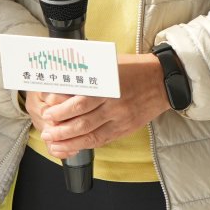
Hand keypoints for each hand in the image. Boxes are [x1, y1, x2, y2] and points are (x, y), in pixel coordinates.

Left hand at [31, 54, 170, 157]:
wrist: (162, 81)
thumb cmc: (133, 68)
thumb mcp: (109, 62)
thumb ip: (87, 69)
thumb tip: (61, 74)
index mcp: (108, 85)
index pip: (80, 100)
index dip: (61, 108)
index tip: (47, 110)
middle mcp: (114, 104)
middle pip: (83, 120)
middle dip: (61, 129)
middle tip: (47, 131)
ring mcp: (120, 119)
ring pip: (91, 135)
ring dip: (69, 141)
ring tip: (53, 143)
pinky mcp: (125, 129)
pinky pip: (102, 140)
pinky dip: (85, 145)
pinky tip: (72, 147)